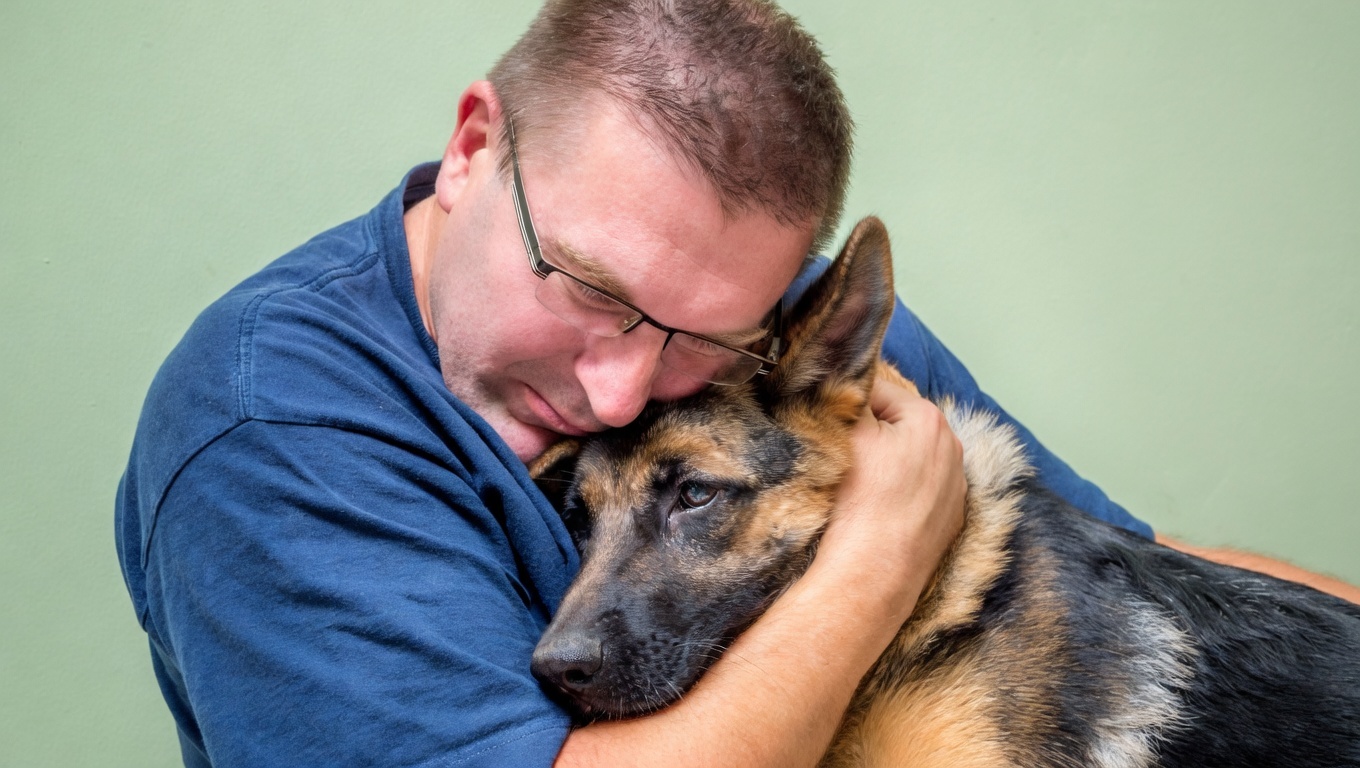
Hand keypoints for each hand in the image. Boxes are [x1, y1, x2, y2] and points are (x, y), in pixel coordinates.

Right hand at [816, 369, 967, 617]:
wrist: (874, 571)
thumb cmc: (860, 500)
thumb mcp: (847, 431)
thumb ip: (849, 394)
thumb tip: (846, 375)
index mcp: (929, 419)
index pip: (878, 392)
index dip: (847, 406)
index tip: (831, 428)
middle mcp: (952, 449)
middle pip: (898, 425)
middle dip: (872, 435)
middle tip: (845, 459)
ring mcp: (955, 488)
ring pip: (910, 459)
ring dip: (888, 465)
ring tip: (861, 488)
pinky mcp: (949, 520)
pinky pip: (919, 493)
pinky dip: (900, 496)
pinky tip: (879, 510)